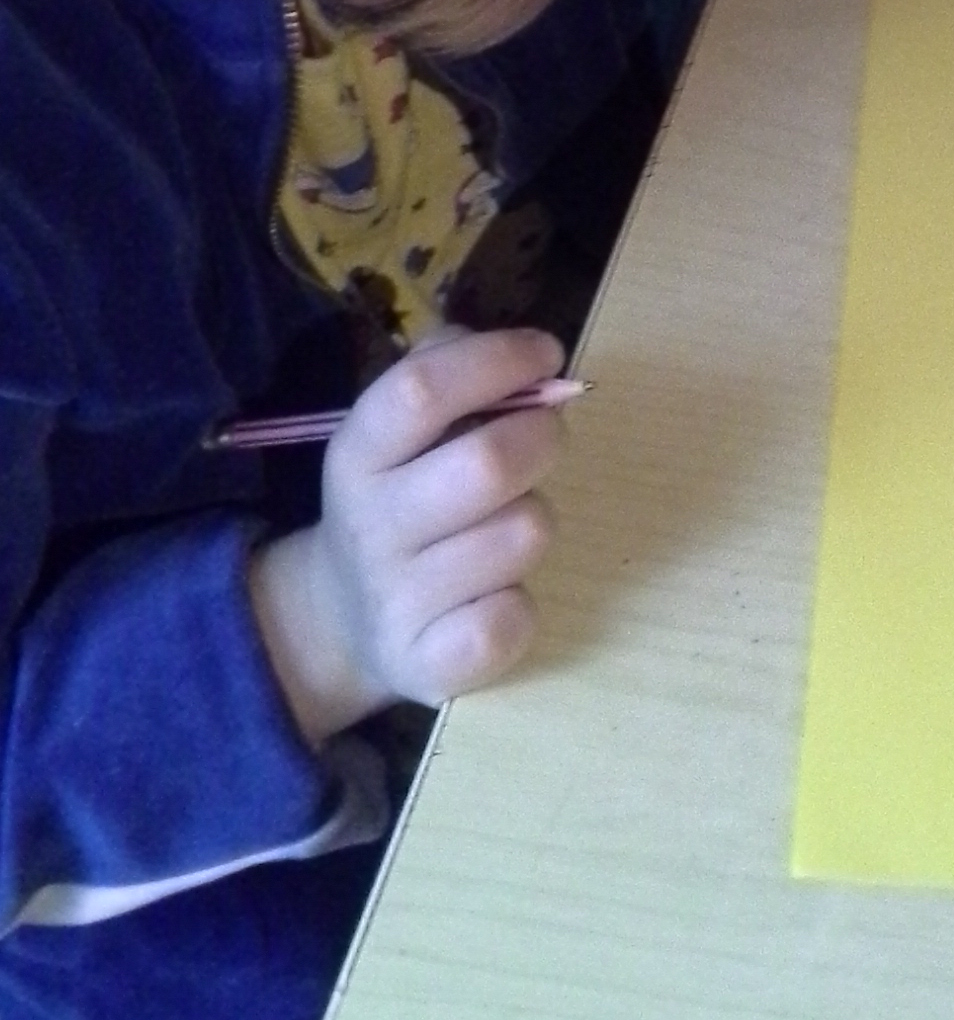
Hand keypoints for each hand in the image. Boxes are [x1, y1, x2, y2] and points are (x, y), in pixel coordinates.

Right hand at [247, 328, 566, 744]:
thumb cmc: (397, 495)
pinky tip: (497, 592)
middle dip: (543, 438)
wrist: (340, 617)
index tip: (548, 354)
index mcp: (358, 453)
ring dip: (535, 518)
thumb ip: (448, 367)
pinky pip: (511, 620)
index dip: (497, 361)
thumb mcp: (398, 427)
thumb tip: (523, 354)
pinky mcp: (427, 665)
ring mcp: (395, 601)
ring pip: (521, 535)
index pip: (421, 390)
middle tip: (546, 438)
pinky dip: (522, 602)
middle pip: (488, 464)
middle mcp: (369, 525)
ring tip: (507, 524)